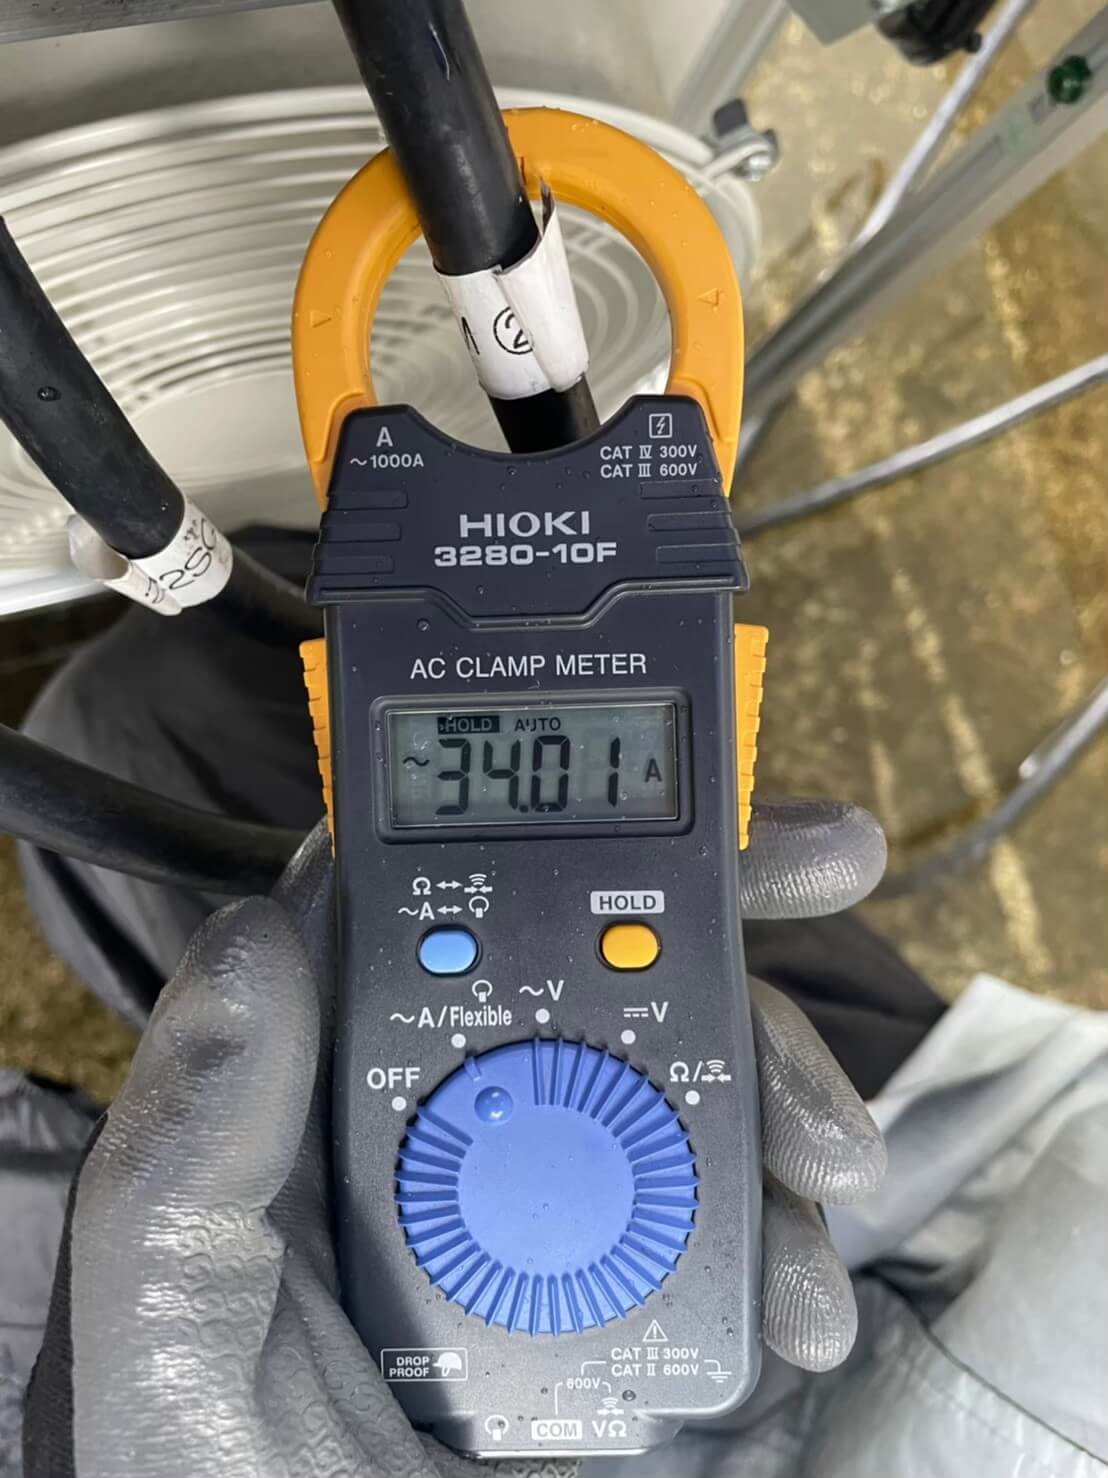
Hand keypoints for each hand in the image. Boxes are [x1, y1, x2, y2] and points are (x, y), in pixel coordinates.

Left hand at [24, 803, 885, 1475]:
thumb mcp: (177, 1337)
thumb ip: (190, 1153)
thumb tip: (260, 932)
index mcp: (327, 1105)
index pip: (425, 917)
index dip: (527, 831)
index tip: (630, 790)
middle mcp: (447, 1128)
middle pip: (587, 969)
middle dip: (711, 914)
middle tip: (820, 867)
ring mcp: (550, 1203)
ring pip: (683, 1076)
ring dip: (777, 1088)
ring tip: (828, 1162)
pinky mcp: (631, 1282)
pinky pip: (731, 1212)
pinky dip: (792, 1227)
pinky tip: (808, 1285)